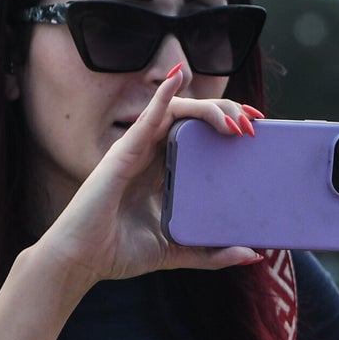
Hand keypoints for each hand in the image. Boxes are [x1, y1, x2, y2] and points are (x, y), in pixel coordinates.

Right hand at [36, 65, 261, 288]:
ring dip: (208, 108)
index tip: (256, 128)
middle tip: (253, 122)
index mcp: (165, 171)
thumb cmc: (119, 252)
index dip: (228, 124)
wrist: (81, 261)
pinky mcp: (123, 152)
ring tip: (233, 120)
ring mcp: (137, 150)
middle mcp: (152, 155)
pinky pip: (147, 117)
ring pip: (177, 112)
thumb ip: (211, 253)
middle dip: (226, 111)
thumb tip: (253, 255)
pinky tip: (176, 78)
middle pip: (194, 119)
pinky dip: (162, 95)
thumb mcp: (177, 251)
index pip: (201, 135)